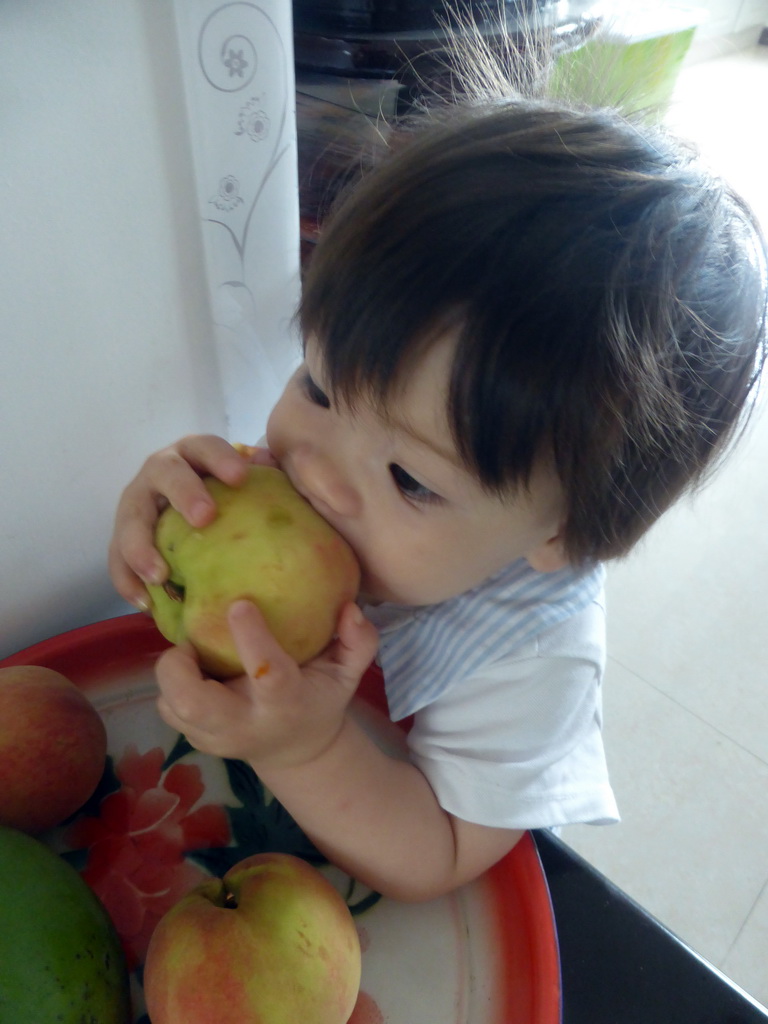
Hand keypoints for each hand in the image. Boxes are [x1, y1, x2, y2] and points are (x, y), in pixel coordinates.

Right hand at [108, 435, 276, 609]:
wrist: (191, 510)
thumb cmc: (230, 495)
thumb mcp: (244, 480)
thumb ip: (263, 472)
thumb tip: (270, 463)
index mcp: (193, 453)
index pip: (206, 447)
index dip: (220, 459)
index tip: (240, 476)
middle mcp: (161, 470)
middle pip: (167, 475)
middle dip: (184, 493)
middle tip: (205, 518)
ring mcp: (137, 502)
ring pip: (132, 519)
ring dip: (141, 547)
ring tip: (159, 576)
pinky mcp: (122, 536)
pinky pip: (117, 559)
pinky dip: (127, 581)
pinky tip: (145, 604)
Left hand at [154, 599, 378, 768]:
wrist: (297, 750)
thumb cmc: (320, 698)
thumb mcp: (348, 674)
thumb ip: (359, 642)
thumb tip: (349, 608)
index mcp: (286, 704)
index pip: (268, 674)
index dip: (252, 638)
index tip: (239, 603)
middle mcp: (246, 725)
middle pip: (194, 703)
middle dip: (178, 665)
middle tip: (191, 639)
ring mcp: (216, 739)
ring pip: (172, 706)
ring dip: (173, 673)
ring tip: (193, 651)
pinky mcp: (196, 741)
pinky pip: (168, 709)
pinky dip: (171, 685)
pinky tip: (193, 669)